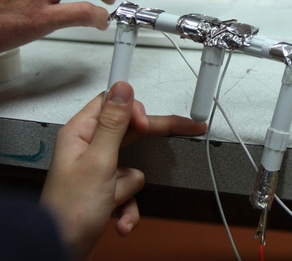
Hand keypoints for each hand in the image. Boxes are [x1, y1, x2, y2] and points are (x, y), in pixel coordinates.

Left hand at [40, 82, 206, 260]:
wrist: (60, 252)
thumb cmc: (69, 213)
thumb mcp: (98, 162)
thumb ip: (114, 123)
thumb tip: (122, 88)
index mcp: (80, 134)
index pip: (114, 106)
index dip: (135, 110)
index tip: (150, 122)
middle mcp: (88, 149)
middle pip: (131, 133)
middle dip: (152, 141)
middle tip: (189, 128)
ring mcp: (98, 171)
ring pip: (133, 167)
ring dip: (128, 188)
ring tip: (112, 197)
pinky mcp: (105, 191)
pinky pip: (130, 190)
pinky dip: (127, 207)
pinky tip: (118, 218)